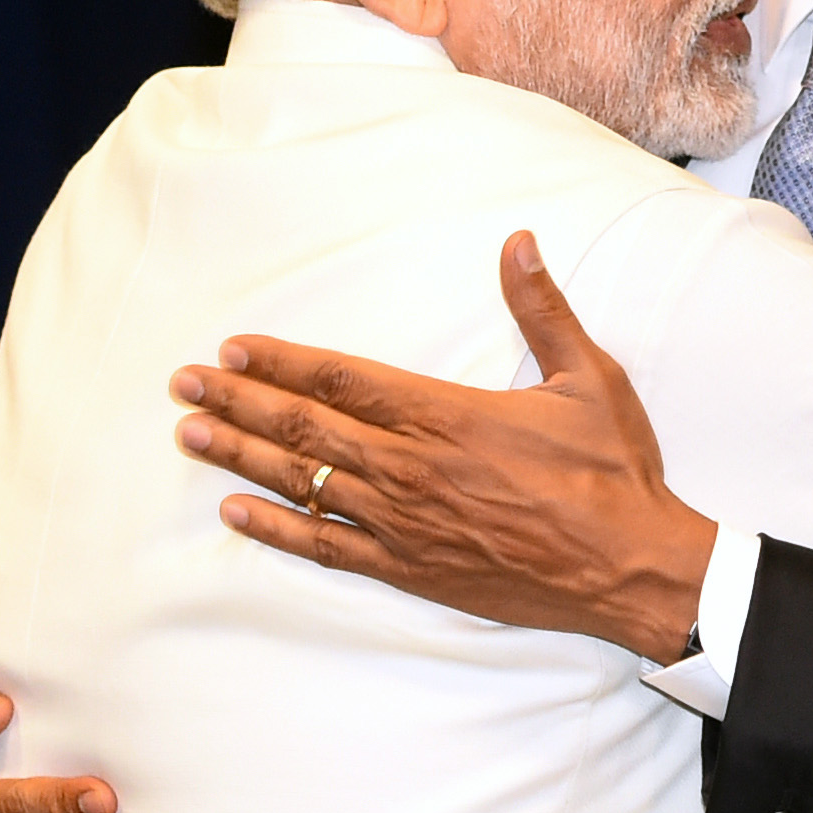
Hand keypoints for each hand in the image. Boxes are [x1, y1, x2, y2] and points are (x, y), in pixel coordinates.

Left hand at [171, 231, 715, 664]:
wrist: (629, 567)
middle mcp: (413, 468)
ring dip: (243, 456)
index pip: (345, 380)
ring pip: (304, 484)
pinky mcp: (412, 569)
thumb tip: (519, 242)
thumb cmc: (611, 471)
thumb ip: (543, 309)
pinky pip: (327, 547)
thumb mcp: (588, 377)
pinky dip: (277, 530)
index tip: (236, 347)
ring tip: (192, 434)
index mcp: (449, 415)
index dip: (285, 361)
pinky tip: (236, 514)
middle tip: (184, 383)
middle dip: (241, 400)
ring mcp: (406, 523)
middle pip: (307, 428)